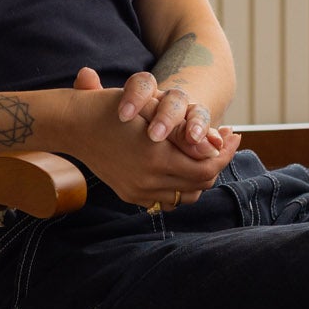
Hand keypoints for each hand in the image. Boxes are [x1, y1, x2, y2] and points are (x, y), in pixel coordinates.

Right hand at [70, 66, 238, 208]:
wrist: (75, 126)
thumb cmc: (114, 108)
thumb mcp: (153, 110)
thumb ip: (185, 132)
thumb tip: (215, 147)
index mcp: (157, 158)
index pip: (207, 167)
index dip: (225, 153)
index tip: (233, 136)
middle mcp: (149, 181)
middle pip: (200, 183)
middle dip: (217, 163)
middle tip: (224, 143)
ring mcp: (139, 192)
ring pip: (187, 195)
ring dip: (199, 177)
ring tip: (204, 154)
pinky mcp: (130, 196)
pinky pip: (167, 200)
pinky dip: (180, 187)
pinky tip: (181, 166)